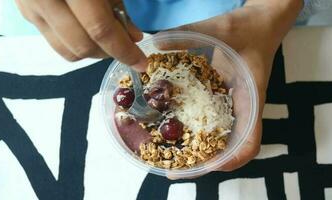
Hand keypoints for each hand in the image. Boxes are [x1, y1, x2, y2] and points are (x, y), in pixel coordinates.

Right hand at [15, 0, 146, 70]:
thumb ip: (119, 7)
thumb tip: (133, 38)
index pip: (99, 29)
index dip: (123, 50)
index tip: (140, 63)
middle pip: (82, 46)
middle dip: (109, 53)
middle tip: (125, 46)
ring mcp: (31, 7)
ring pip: (67, 50)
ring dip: (93, 52)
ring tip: (107, 39)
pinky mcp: (26, 13)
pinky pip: (55, 42)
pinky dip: (76, 43)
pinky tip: (87, 30)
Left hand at [172, 0, 302, 172]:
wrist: (261, 24)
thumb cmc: (248, 28)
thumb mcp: (221, 28)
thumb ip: (191, 33)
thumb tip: (156, 42)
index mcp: (250, 98)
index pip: (250, 141)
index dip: (232, 159)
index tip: (209, 166)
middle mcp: (243, 108)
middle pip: (230, 148)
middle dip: (204, 163)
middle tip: (172, 169)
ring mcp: (233, 106)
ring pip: (220, 138)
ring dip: (199, 151)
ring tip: (170, 156)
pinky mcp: (224, 99)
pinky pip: (212, 121)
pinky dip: (196, 130)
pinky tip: (174, 128)